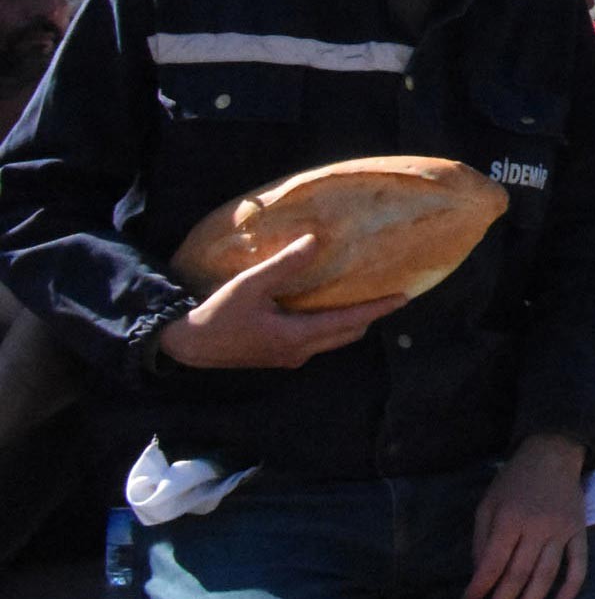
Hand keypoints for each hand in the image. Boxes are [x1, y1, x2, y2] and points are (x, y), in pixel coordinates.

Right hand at [156, 234, 404, 370]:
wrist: (186, 345)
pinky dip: (331, 327)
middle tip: (390, 296)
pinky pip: (316, 342)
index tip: (404, 297)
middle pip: (346, 334)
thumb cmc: (216, 314)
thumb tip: (315, 241)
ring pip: (332, 340)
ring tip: (366, 300)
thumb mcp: (250, 285)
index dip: (377, 308)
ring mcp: (288, 357)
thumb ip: (284, 265)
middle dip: (370, 316)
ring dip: (350, 323)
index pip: (349, 322)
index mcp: (296, 337)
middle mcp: (299, 352)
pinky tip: (328, 309)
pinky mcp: (277, 356)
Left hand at [464, 435, 588, 598]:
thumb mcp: (488, 504)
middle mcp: (537, 527)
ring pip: (545, 576)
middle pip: (518, 576)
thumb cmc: (514, 481)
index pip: (492, 564)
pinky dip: (572, 587)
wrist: (553, 454)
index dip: (478, 588)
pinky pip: (579, 564)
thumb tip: (480, 575)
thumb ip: (482, 539)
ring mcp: (562, 531)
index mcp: (510, 519)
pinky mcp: (579, 532)